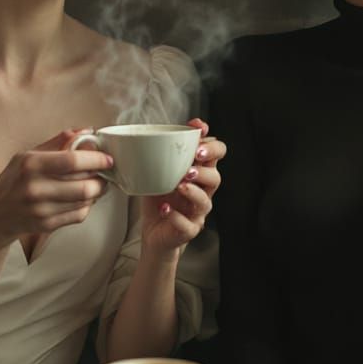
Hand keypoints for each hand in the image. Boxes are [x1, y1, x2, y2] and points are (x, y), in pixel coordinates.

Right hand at [0, 130, 112, 251]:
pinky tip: (81, 199)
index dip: (96, 159)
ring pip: (85, 201)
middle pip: (84, 186)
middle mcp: (35, 188)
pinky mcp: (46, 225)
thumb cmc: (12, 181)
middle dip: (101, 180)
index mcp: (30, 164)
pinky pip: (79, 215)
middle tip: (104, 174)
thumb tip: (86, 131)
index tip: (107, 159)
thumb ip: (57, 142)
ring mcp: (41, 210)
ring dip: (96, 192)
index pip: (72, 161)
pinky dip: (86, 206)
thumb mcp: (27, 156)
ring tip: (94, 184)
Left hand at [141, 119, 225, 255]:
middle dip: (205, 168)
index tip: (199, 129)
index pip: (216, 154)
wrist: (153, 234)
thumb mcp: (157, 174)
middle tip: (192, 162)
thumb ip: (158, 156)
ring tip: (179, 185)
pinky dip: (176, 216)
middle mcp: (202, 192)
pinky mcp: (189, 230)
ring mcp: (197, 212)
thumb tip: (146, 137)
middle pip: (216, 176)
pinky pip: (188, 224)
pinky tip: (164, 209)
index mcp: (199, 173)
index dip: (211, 143)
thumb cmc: (159, 200)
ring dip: (193, 191)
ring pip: (205, 201)